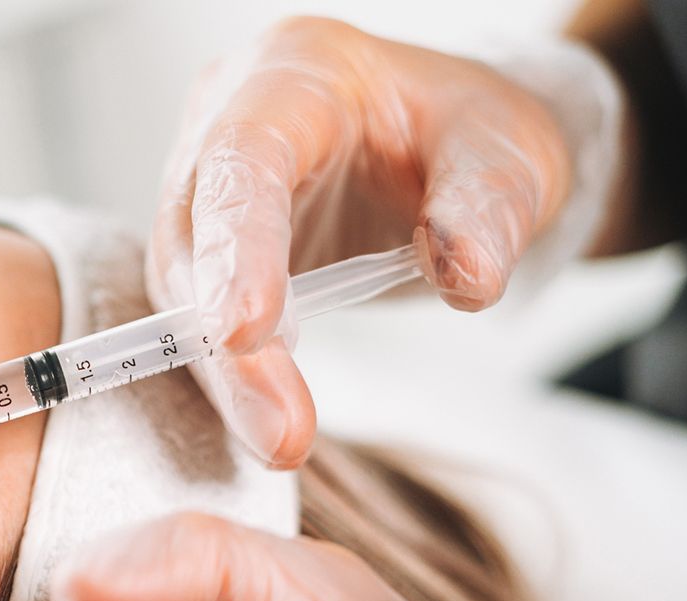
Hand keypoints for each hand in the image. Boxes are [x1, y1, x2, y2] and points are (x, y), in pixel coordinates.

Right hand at [149, 17, 571, 467]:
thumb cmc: (463, 131)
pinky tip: (269, 416)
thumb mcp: (506, 149)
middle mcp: (223, 124)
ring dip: (225, 373)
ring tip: (280, 439)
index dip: (235, 248)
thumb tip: (466, 278)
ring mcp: (203, 188)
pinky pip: (197, 315)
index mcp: (291, 75)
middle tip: (279, 432)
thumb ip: (488, 205)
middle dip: (224, 345)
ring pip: (180, 288)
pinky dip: (231, 374)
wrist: (443, 144)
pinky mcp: (206, 247)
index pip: (240, 162)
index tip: (244, 333)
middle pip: (190, 237)